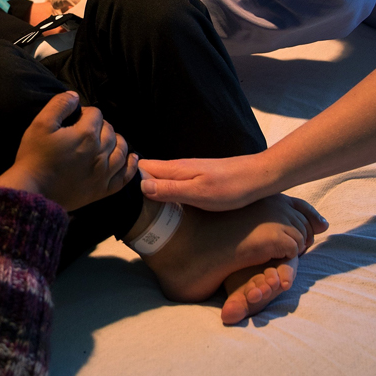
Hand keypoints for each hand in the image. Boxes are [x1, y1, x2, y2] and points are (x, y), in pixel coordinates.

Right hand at [0, 91, 137, 210]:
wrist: (32, 191)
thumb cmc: (34, 157)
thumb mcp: (40, 124)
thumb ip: (59, 105)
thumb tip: (75, 96)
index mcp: (86, 134)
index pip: (96, 114)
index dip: (86, 113)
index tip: (76, 118)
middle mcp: (100, 152)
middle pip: (110, 131)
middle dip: (101, 126)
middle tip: (87, 130)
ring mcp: (104, 173)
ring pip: (121, 150)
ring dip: (117, 141)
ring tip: (108, 140)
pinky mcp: (103, 190)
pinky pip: (124, 176)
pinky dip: (131, 166)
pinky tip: (132, 158)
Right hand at [138, 151, 288, 210]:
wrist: (259, 179)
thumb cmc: (231, 188)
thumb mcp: (199, 194)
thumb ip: (170, 189)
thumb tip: (141, 186)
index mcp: (175, 169)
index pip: (141, 167)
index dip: (126, 178)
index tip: (117, 196)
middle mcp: (179, 168)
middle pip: (147, 172)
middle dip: (134, 185)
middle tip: (124, 209)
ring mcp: (188, 172)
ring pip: (160, 178)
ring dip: (149, 189)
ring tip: (139, 209)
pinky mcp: (197, 179)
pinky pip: (172, 183)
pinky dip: (163, 192)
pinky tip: (165, 206)